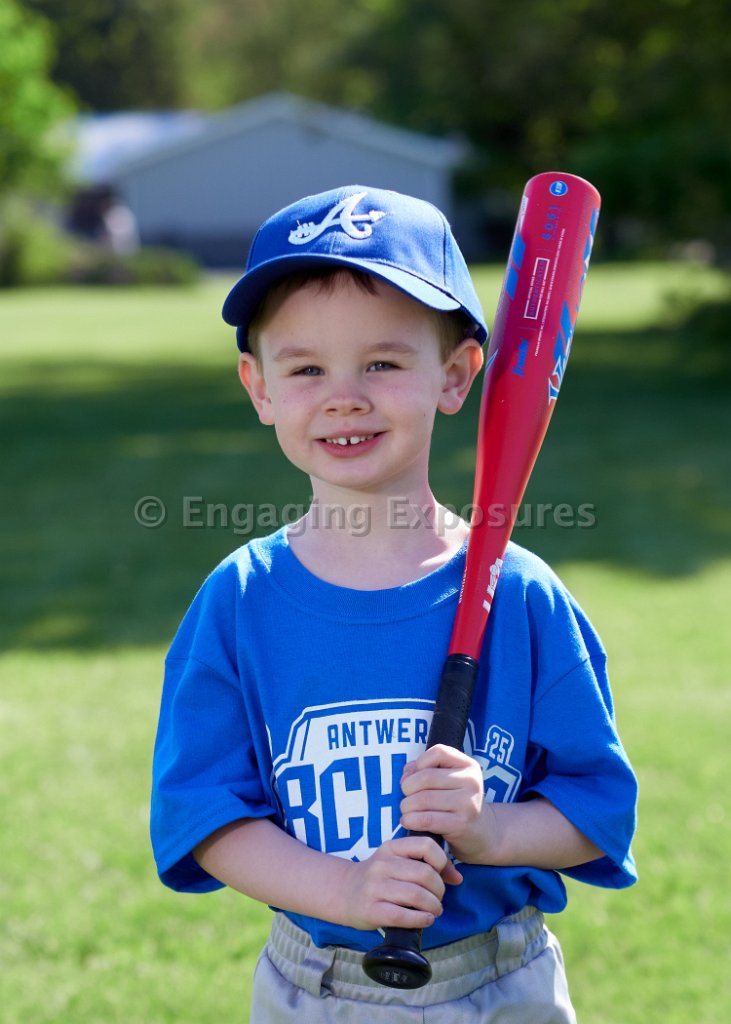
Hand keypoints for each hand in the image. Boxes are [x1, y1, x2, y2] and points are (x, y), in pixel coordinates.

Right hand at [340, 836, 461, 931]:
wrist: (344, 892)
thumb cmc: (379, 878)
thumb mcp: (398, 862)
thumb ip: (426, 864)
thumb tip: (458, 877)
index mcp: (391, 848)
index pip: (425, 845)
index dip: (441, 861)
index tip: (442, 874)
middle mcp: (382, 865)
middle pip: (425, 874)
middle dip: (439, 890)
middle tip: (438, 898)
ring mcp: (375, 887)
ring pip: (417, 895)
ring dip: (433, 906)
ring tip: (434, 910)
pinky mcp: (371, 910)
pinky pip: (403, 916)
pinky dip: (421, 920)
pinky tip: (425, 919)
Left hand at [399, 744, 488, 863]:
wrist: (480, 832)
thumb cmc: (455, 802)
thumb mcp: (447, 780)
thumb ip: (425, 770)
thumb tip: (406, 775)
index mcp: (468, 765)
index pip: (438, 752)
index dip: (419, 763)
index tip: (414, 777)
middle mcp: (471, 781)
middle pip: (427, 777)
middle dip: (407, 787)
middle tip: (405, 797)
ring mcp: (468, 803)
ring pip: (424, 799)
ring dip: (407, 806)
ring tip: (406, 810)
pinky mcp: (461, 824)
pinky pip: (427, 819)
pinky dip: (411, 820)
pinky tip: (408, 821)